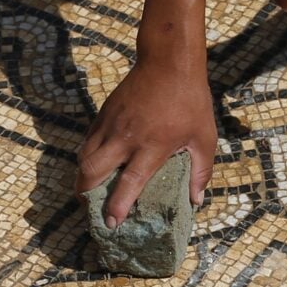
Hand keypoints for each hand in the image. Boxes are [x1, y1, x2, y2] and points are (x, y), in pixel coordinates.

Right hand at [76, 42, 216, 226]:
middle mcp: (126, 138)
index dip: (117, 205)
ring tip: (88, 193)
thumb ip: (201, 171)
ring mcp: (111, 125)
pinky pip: (87, 142)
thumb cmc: (190, 101)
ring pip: (83, 157)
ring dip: (82, 179)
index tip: (111, 224)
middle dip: (85, 196)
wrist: (168, 62)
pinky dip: (85, 159)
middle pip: (91, 171)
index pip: (128, 182)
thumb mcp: (204, 138)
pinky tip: (94, 168)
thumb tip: (196, 201)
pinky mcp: (103, 115)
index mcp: (152, 146)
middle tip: (91, 210)